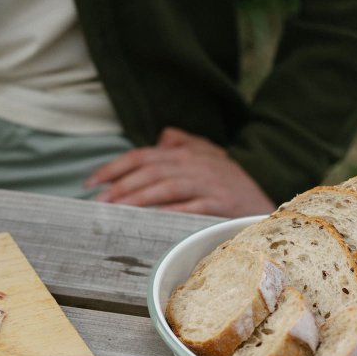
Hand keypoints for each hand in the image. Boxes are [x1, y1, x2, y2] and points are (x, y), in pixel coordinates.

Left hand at [85, 127, 275, 216]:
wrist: (265, 193)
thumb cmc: (227, 176)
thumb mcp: (206, 152)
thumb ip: (181, 142)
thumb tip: (160, 137)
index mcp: (183, 153)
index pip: (141, 156)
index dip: (113, 167)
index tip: (91, 182)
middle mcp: (191, 164)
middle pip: (149, 172)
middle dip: (120, 186)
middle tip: (97, 202)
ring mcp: (205, 183)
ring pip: (165, 188)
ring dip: (138, 199)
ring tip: (115, 210)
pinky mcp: (219, 203)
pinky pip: (190, 207)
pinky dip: (171, 211)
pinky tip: (152, 218)